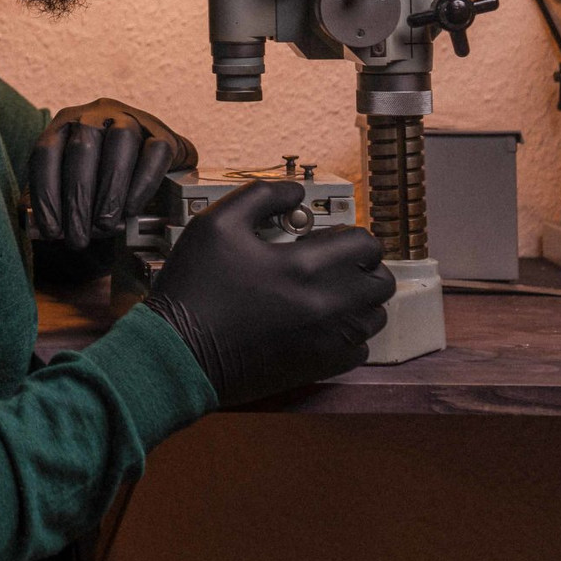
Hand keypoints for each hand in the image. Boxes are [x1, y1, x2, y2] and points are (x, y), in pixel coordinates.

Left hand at [27, 99, 197, 249]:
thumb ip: (51, 198)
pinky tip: (132, 209)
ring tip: (104, 225)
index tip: (51, 231)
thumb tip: (33, 224)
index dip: (46, 193)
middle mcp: (96, 114)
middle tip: (78, 238)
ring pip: (120, 142)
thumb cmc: (101, 173)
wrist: (149, 159)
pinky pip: (154, 152)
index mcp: (65, 124)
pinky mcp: (161, 133)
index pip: (46, 152)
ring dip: (110, 190)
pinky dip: (142, 183)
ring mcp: (131, 119)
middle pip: (82, 149)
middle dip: (77, 200)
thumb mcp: (70, 179)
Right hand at [138, 179, 395, 405]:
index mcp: (305, 267)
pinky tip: (319, 322)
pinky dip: (348, 333)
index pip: (366, 244)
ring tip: (327, 290)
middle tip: (332, 261)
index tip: (327, 236)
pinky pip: (359, 349)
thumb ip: (261, 196)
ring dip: (359, 299)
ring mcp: (327, 342)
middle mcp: (327, 307)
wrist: (180, 353)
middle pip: (380, 282)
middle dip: (362, 266)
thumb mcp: (216, 223)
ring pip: (374, 317)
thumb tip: (295, 192)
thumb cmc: (195, 288)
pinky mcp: (318, 368)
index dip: (350, 234)